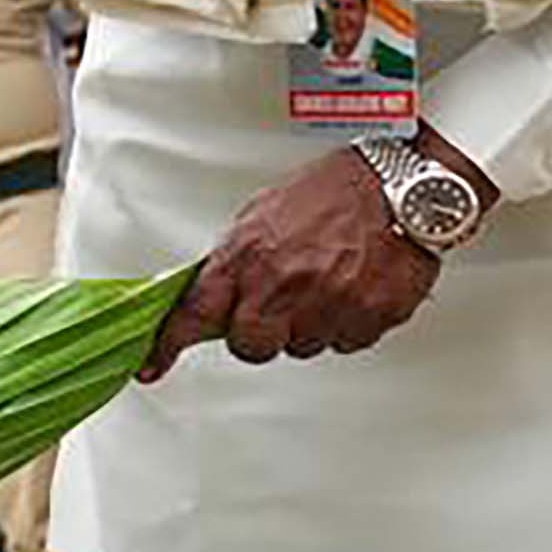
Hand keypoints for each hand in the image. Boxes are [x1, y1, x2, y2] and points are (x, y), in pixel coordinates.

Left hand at [140, 147, 451, 380]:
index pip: (195, 312)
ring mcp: (328, 303)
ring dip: (309, 324)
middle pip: (251, 347)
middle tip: (279, 305)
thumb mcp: (263, 213)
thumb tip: (211, 293)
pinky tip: (355, 287)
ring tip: (328, 281)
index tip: (150, 366)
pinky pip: (345, 342)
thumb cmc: (333, 192)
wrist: (400, 185)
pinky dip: (347, 323)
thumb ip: (235, 260)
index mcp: (249, 256)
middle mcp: (283, 284)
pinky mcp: (369, 317)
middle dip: (259, 334)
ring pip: (302, 347)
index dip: (168, 345)